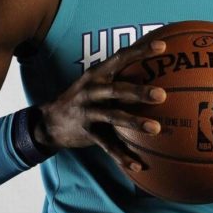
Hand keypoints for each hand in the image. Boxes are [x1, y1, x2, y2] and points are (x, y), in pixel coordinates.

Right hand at [34, 39, 166, 171]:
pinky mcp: (87, 133)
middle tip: (162, 95)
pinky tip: (138, 165)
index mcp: (97, 73)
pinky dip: (122, 156)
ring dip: (135, 123)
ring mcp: (88, 112)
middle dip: (139, 91)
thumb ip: (120, 74)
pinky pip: (108, 146)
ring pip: (114, 117)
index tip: (163, 47)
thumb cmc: (84, 97)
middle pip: (118, 89)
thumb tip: (155, 66)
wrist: (50, 121)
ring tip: (156, 128)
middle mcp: (92, 90)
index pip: (121, 57)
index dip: (141, 51)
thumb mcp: (96, 80)